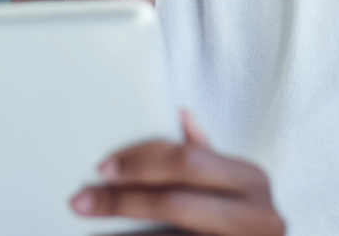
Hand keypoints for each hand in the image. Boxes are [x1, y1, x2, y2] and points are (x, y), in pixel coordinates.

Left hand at [70, 111, 284, 235]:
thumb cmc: (242, 218)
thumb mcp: (233, 183)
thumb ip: (205, 154)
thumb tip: (182, 114)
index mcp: (251, 179)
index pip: (187, 161)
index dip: (140, 162)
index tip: (102, 168)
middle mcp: (257, 216)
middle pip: (174, 203)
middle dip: (122, 202)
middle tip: (80, 202)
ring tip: (87, 233)